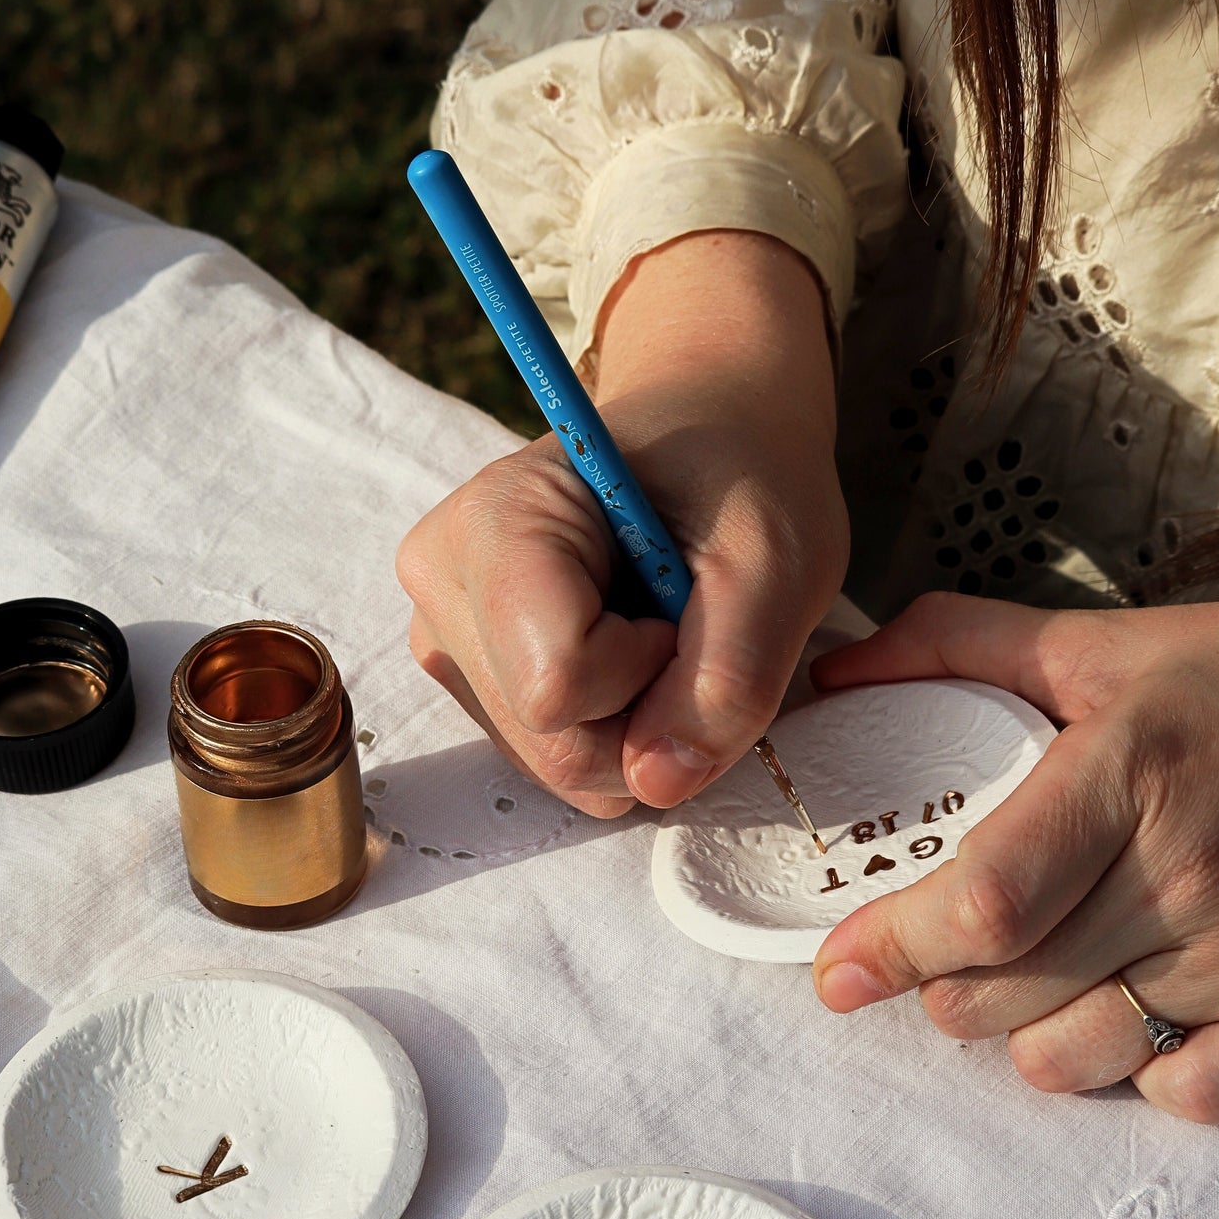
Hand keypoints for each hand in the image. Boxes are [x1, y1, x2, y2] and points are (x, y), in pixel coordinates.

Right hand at [397, 231, 848, 816]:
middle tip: (684, 624)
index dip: (649, 671)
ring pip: (556, 764)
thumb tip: (659, 783)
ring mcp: (448, 637)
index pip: (557, 686)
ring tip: (659, 627)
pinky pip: (556, 759)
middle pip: (554, 744)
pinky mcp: (472, 676)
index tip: (680, 600)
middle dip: (649, 714)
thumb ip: (729, 676)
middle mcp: (443, 585)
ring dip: (639, 725)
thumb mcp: (774, 559)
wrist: (709, 435)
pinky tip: (631, 649)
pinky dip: (618, 727)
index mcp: (494, 522)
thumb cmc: (740, 473)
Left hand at [808, 592, 1218, 1122]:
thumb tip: (840, 676)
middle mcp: (1195, 875)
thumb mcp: (1108, 645)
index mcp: (1131, 773)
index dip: (894, 949)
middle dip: (940, 986)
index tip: (839, 970)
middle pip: (1007, 992)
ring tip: (1038, 975)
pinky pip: (1187, 1095)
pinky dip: (1141, 1071)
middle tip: (941, 950)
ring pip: (1076, 1057)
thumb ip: (962, 647)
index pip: (986, 903)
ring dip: (1026, 1032)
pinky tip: (1136, 1009)